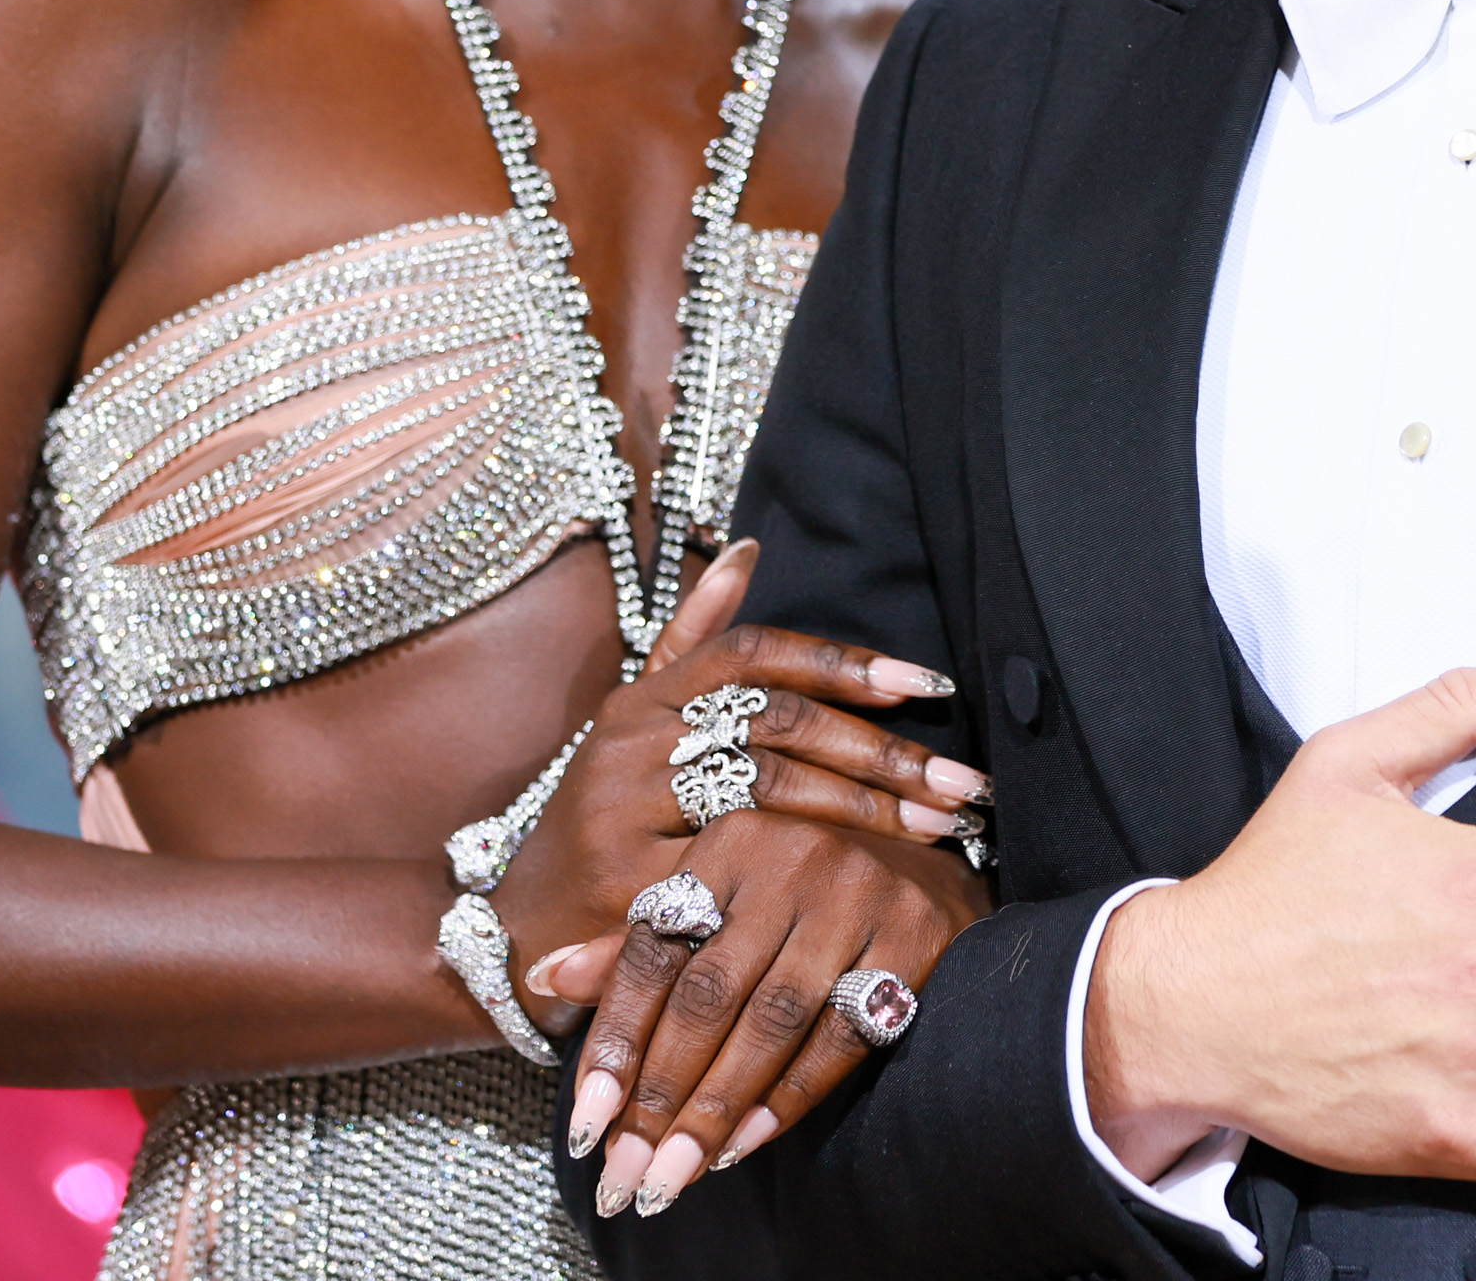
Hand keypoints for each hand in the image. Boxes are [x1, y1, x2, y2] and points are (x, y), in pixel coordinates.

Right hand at [493, 541, 980, 984]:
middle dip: (880, 753)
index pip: (757, 655)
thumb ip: (695, 638)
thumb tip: (748, 548)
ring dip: (864, 810)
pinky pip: (738, 870)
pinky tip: (871, 885)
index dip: (845, 663)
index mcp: (646, 696)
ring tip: (938, 829)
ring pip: (766, 792)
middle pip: (777, 724)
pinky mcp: (626, 882)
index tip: (927, 685)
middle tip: (960, 781)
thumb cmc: (603, 820)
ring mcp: (624, 808)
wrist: (516, 927)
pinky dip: (810, 874)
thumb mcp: (636, 722)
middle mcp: (631, 740)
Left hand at [533, 814, 985, 1216]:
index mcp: (728, 842)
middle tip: (625, 1176)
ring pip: (770, 1024)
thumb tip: (545, 980)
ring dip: (717, 1112)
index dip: (614, 1041)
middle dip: (659, 1096)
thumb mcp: (718, 898)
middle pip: (708, 996)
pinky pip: (840, 1036)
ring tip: (673, 1178)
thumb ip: (639, 946)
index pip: (653, 951)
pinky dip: (789, 1098)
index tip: (585, 1127)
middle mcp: (791, 855)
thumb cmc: (802, 892)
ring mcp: (857, 893)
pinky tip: (746, 1145)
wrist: (937, 865)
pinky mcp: (913, 935)